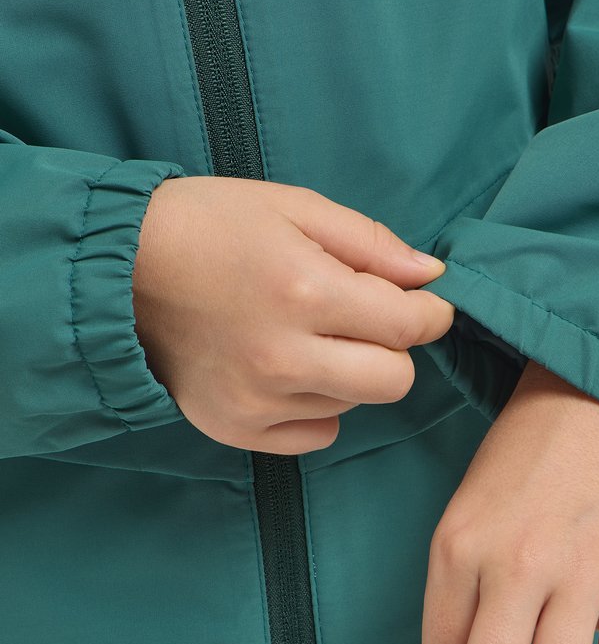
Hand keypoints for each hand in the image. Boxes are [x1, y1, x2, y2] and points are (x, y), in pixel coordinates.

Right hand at [131, 176, 453, 453]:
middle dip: (394, 348)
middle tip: (364, 319)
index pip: (409, 326)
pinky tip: (287, 369)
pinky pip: (315, 434)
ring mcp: (256, 400)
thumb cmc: (210, 225)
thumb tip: (431, 276)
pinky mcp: (233, 427)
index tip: (424, 303)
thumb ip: (371, 243)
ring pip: (353, 404)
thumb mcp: (294, 208)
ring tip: (303, 333)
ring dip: (347, 372)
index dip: (430, 312)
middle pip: (393, 381)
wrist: (121, 267)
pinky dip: (315, 406)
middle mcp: (282, 357)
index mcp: (305, 292)